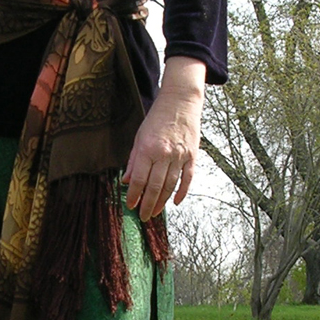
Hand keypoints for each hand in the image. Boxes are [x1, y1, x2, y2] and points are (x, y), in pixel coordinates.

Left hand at [124, 65, 203, 220]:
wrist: (180, 102)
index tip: (130, 206)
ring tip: (155, 212)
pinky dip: (181, 192)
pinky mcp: (192, 155)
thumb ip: (133, 161)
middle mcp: (164, 154)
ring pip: (170, 185)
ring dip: (162, 201)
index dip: (134, 195)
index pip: (139, 179)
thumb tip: (126, 181)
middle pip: (155, 186)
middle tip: (143, 217)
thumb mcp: (139, 137)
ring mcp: (180, 155)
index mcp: (148, 149)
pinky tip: (175, 202)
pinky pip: (187, 178)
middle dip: (148, 204)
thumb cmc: (157, 118)